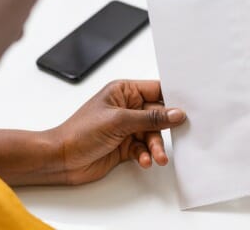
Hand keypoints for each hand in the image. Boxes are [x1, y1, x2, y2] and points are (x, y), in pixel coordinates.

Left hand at [46, 80, 185, 184]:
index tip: (188, 108)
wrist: (61, 159)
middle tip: (177, 137)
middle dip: (165, 129)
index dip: (173, 98)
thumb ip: (150, 118)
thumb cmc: (79, 132)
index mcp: (124, 91)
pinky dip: (146, 155)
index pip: (156, 90)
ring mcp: (126, 127)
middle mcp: (127, 107)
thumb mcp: (119, 121)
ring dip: (156, 146)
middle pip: (158, 115)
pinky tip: (143, 160)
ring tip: (157, 157)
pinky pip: (144, 148)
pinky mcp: (125, 145)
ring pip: (152, 134)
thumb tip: (176, 113)